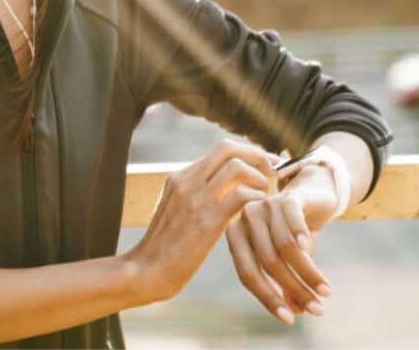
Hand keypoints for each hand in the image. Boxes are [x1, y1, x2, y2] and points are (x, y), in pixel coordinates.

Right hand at [126, 138, 276, 303]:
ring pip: (236, 167)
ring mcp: (195, 200)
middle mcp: (185, 181)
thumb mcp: (175, 210)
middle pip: (227, 149)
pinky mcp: (206, 222)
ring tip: (265, 195)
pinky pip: (240, 196)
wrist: (146, 270)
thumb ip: (195, 195)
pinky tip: (259, 212)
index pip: (219, 150)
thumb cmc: (164, 247)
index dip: (247, 154)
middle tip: (272, 172)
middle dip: (257, 156)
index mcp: (178, 177)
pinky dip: (257, 199)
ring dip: (259, 178)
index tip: (263, 166)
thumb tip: (223, 189)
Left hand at [225, 164, 339, 324]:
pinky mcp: (286, 197)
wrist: (311, 194)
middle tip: (317, 310)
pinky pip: (291, 218)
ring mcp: (264, 205)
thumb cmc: (293, 232)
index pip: (247, 273)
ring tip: (325, 292)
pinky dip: (301, 235)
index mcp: (237, 237)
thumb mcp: (289, 260)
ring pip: (284, 246)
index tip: (289, 320)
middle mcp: (245, 220)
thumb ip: (286, 283)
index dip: (268, 298)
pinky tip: (309, 249)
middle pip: (267, 262)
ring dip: (307, 273)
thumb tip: (294, 314)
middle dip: (294, 289)